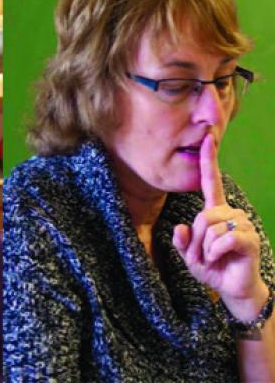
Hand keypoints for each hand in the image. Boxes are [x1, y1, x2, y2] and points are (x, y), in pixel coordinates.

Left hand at [172, 133, 267, 319]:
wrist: (233, 289)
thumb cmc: (212, 268)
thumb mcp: (188, 255)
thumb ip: (181, 241)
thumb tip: (180, 229)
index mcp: (215, 211)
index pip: (211, 182)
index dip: (209, 161)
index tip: (208, 139)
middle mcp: (230, 213)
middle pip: (202, 216)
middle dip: (196, 241)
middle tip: (203, 256)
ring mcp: (242, 224)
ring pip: (210, 229)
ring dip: (205, 249)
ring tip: (214, 258)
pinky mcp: (249, 239)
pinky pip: (223, 240)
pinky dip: (215, 253)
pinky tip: (223, 259)